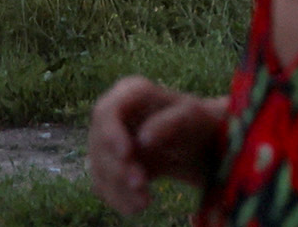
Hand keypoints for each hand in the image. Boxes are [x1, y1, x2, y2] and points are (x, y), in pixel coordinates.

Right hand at [88, 75, 226, 214]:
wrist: (198, 144)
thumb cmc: (196, 122)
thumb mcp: (192, 116)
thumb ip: (170, 122)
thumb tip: (143, 139)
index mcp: (130, 91)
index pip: (107, 111)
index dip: (110, 133)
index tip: (127, 154)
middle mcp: (112, 115)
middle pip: (99, 144)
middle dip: (118, 167)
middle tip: (141, 184)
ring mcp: (105, 142)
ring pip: (100, 168)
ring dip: (119, 188)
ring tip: (143, 202)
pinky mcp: (107, 166)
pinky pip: (105, 185)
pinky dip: (119, 198)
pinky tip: (137, 206)